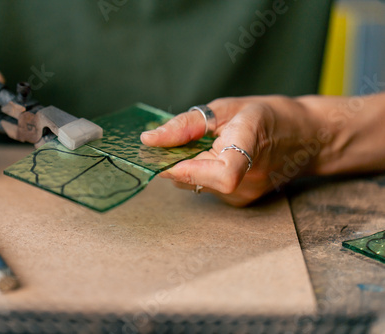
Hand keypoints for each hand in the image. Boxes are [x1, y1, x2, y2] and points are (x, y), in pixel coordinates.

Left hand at [141, 96, 321, 205]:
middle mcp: (247, 181)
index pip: (217, 174)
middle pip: (193, 179)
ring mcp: (244, 196)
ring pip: (195, 184)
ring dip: (190, 165)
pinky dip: (202, 172)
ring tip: (209, 144)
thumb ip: (185, 126)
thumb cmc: (270, 116)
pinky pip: (206, 188)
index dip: (183, 168)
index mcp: (249, 149)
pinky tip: (218, 157)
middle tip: (184, 139)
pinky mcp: (239, 202)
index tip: (161, 153)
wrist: (306, 136)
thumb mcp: (225, 108)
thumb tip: (149, 140)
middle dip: (176, 160)